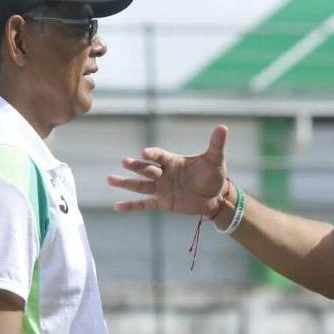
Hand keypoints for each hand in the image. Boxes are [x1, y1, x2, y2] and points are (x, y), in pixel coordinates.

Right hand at [108, 126, 229, 217]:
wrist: (216, 197)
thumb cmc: (213, 175)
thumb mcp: (215, 160)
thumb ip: (216, 145)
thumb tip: (223, 127)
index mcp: (173, 161)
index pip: (160, 156)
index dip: (153, 153)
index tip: (145, 153)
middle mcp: (164, 173)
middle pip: (147, 169)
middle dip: (136, 166)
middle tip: (125, 162)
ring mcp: (161, 188)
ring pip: (140, 185)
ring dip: (126, 183)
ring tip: (110, 180)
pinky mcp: (162, 202)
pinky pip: (144, 204)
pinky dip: (131, 206)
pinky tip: (117, 206)